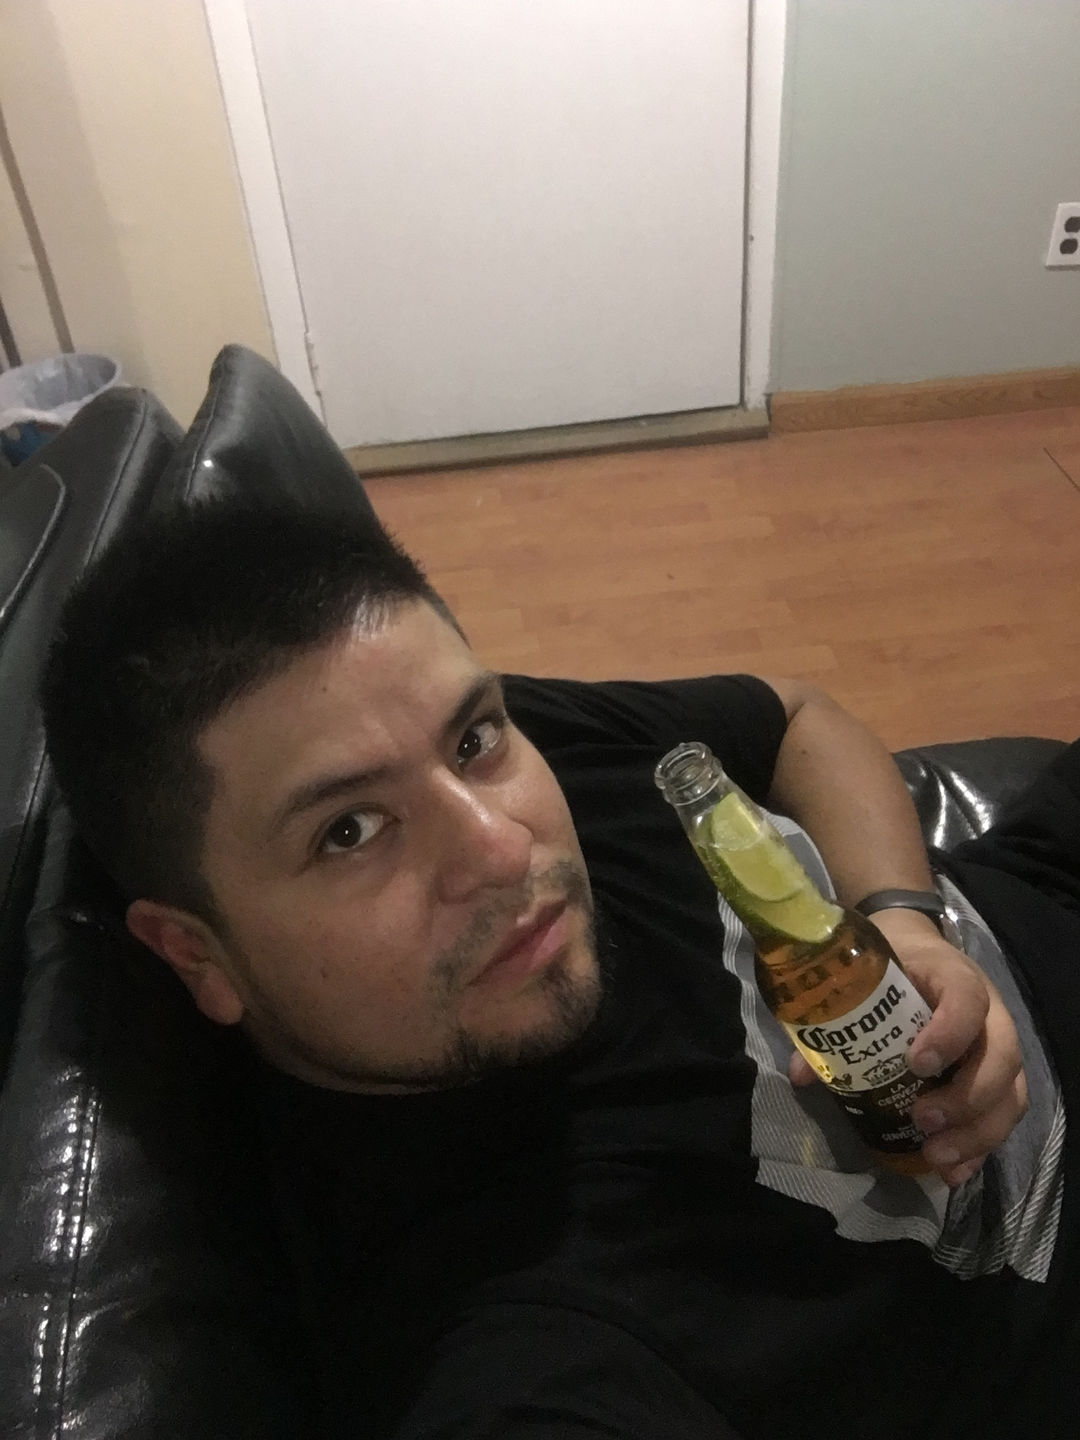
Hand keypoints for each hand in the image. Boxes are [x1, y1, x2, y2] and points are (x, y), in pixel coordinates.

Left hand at [788, 908, 1027, 1185]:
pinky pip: (1003, 1116)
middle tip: (922, 1119)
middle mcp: (989, 1012)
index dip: (950, 1032)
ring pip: (1010, 1094)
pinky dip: (979, 1148)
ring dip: (976, 1132)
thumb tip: (802, 1074)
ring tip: (935, 1155)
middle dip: (966, 1097)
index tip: (916, 1063)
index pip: (966, 998)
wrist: (920, 953)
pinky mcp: (998, 1078)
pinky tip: (952, 1171)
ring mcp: (998, 1047)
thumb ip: (833, 1019)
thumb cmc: (892, 967)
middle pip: (1001, 1056)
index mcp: (953, 975)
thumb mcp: (865, 976)